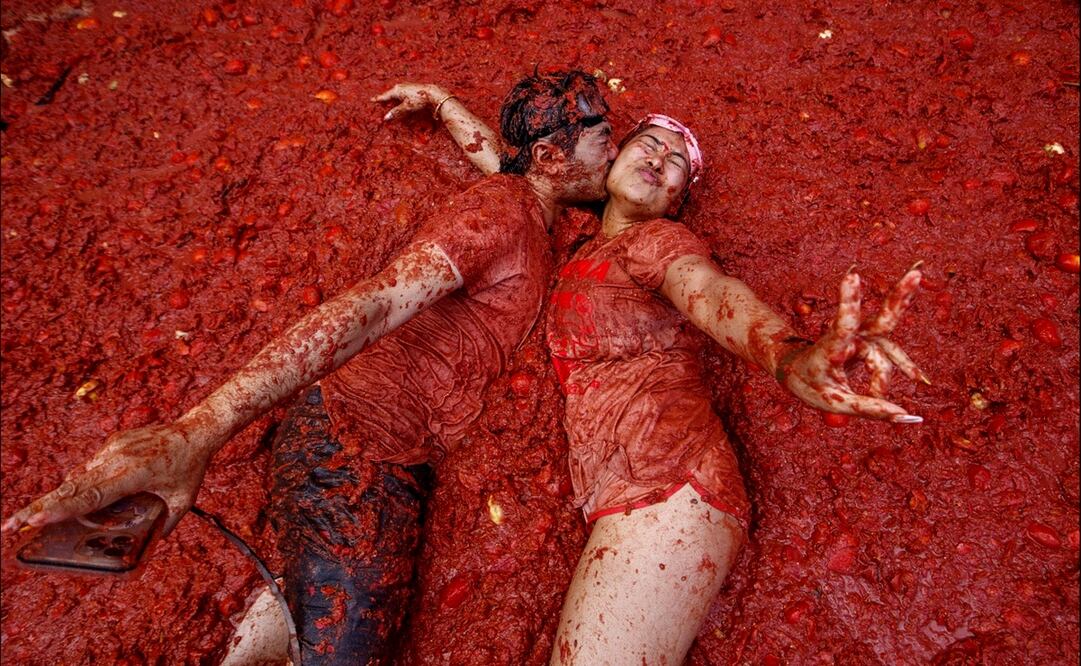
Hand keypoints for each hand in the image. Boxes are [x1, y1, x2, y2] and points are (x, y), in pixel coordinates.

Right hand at [2, 423, 213, 536]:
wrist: (195, 430)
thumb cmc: (190, 467)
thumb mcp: (183, 502)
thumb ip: (165, 524)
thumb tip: (148, 544)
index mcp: (134, 473)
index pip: (91, 496)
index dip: (62, 509)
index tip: (36, 520)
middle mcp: (117, 459)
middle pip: (71, 487)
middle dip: (40, 508)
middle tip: (9, 525)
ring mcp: (112, 449)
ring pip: (78, 477)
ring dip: (57, 497)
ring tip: (33, 519)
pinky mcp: (112, 444)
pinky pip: (90, 467)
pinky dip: (80, 483)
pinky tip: (75, 497)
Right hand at [371, 83, 450, 121]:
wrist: (432, 93)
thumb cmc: (419, 100)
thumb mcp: (406, 107)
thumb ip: (396, 112)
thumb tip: (386, 117)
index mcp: (396, 90)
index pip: (384, 96)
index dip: (378, 99)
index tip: (371, 100)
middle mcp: (400, 87)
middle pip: (389, 94)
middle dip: (384, 98)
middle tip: (378, 101)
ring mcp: (405, 87)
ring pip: (395, 93)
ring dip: (391, 97)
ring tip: (387, 100)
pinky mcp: (411, 88)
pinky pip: (401, 93)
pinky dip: (398, 97)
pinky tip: (399, 98)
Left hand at [781, 265, 926, 422]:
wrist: (796, 369)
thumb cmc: (811, 384)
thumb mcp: (836, 402)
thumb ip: (870, 409)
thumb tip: (909, 418)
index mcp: (830, 347)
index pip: (843, 325)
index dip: (849, 302)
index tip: (852, 276)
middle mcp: (848, 337)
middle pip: (880, 320)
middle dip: (900, 297)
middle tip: (916, 272)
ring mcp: (861, 337)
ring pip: (888, 353)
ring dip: (895, 370)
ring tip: (902, 347)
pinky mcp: (869, 342)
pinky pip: (890, 357)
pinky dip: (902, 368)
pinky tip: (919, 379)